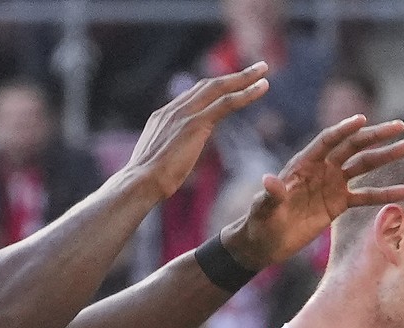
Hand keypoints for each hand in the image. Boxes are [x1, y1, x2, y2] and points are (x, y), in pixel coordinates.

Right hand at [124, 63, 270, 200]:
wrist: (140, 183)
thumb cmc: (147, 182)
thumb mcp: (157, 160)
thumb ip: (168, 150)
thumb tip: (172, 157)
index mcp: (163, 117)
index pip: (192, 96)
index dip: (214, 89)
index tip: (230, 85)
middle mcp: (173, 110)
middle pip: (207, 85)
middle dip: (232, 76)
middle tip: (255, 69)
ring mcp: (184, 114)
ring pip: (219, 88)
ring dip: (243, 78)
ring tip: (263, 70)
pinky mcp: (195, 124)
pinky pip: (226, 103)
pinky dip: (246, 94)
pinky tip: (262, 88)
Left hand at [218, 115, 403, 268]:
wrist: (265, 242)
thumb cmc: (260, 222)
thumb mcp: (264, 209)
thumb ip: (271, 195)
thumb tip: (269, 181)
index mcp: (304, 163)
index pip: (328, 141)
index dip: (344, 130)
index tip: (362, 120)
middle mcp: (322, 168)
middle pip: (353, 147)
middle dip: (376, 136)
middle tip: (400, 127)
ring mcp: (333, 184)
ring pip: (365, 166)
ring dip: (388, 156)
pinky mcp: (340, 203)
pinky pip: (366, 196)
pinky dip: (386, 193)